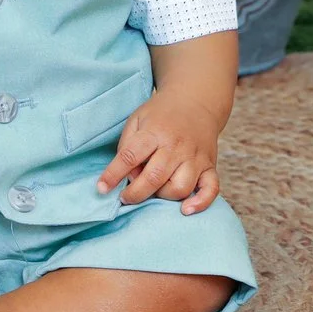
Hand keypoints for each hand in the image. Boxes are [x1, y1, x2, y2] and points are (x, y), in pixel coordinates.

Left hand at [97, 88, 222, 212]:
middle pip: (154, 178)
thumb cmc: (161, 114)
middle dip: (135, 194)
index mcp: (154, 132)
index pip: (130, 156)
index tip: (102, 189)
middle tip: (126, 197)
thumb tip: (128, 177)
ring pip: (180, 188)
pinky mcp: (210, 166)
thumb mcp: (137, 119)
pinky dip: (200, 203)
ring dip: (163, 197)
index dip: (113, 175)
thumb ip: (127, 146)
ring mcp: (195, 157)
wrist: (196, 101)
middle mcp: (176, 146)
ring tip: (154, 191)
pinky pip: (210, 189)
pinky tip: (186, 210)